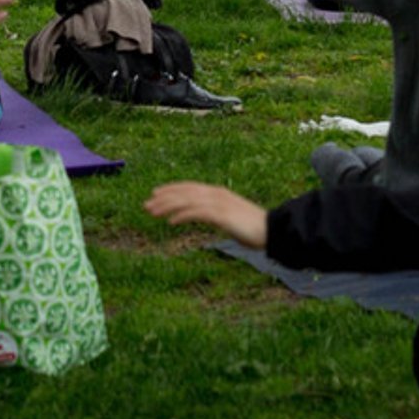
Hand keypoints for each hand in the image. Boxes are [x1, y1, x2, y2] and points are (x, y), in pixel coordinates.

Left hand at [143, 181, 267, 249]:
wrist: (272, 230)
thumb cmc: (253, 228)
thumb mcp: (230, 219)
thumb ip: (216, 216)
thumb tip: (205, 219)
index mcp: (218, 193)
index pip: (189, 187)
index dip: (171, 189)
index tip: (155, 193)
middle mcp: (216, 194)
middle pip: (185, 192)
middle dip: (164, 197)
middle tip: (146, 204)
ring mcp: (219, 203)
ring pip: (187, 201)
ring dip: (168, 205)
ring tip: (152, 212)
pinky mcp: (222, 215)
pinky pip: (197, 213)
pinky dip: (183, 215)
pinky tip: (171, 222)